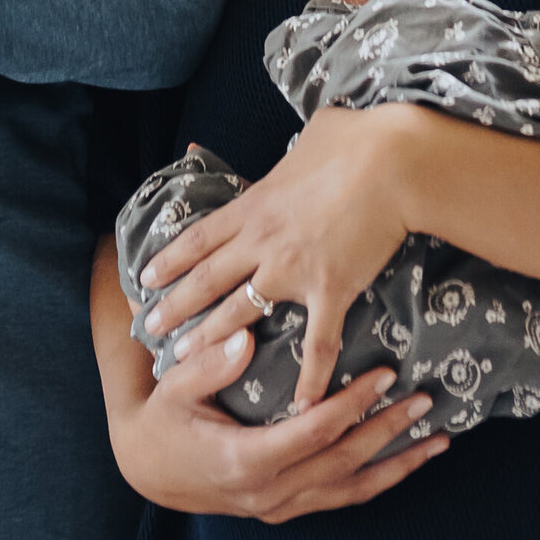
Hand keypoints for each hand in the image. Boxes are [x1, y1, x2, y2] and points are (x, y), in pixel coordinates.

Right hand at [91, 241, 445, 522]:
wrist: (148, 471)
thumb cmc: (163, 419)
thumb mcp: (174, 387)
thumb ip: (209, 365)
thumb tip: (245, 338)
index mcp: (244, 460)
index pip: (313, 432)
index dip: (351, 404)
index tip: (384, 374)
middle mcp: (269, 492)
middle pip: (343, 462)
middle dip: (388, 431)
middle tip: (424, 400)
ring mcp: (279, 507)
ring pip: (350, 490)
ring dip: (396, 466)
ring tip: (437, 442)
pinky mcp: (286, 509)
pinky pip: (340, 498)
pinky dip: (377, 482)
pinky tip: (405, 464)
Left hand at [137, 106, 414, 411]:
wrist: (392, 163)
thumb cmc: (354, 139)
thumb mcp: (310, 135)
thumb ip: (296, 153)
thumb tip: (306, 143)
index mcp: (254, 204)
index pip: (198, 238)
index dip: (170, 260)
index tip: (147, 280)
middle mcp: (261, 242)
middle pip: (206, 280)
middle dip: (175, 307)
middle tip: (150, 329)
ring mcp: (292, 271)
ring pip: (240, 313)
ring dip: (210, 339)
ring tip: (185, 359)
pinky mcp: (330, 291)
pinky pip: (317, 344)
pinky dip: (310, 377)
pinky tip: (302, 404)